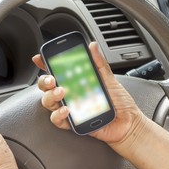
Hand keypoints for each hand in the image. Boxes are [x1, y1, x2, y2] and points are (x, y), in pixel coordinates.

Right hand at [32, 42, 150, 156]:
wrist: (128, 123)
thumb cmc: (119, 102)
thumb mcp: (109, 79)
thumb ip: (99, 63)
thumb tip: (93, 46)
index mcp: (76, 82)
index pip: (56, 71)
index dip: (45, 64)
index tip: (40, 58)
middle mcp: (69, 95)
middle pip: (46, 87)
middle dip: (44, 81)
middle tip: (52, 79)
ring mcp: (69, 108)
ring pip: (48, 102)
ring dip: (51, 96)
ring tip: (62, 92)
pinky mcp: (72, 123)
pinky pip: (57, 120)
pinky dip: (58, 114)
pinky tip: (66, 109)